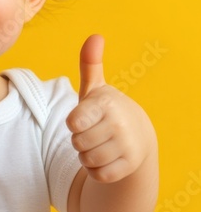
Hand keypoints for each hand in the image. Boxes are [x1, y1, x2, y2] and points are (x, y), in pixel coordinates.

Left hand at [66, 35, 154, 182]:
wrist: (137, 134)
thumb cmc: (105, 109)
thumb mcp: (95, 87)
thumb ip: (89, 63)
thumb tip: (95, 36)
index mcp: (105, 104)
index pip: (74, 122)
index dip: (73, 122)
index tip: (82, 118)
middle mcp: (118, 125)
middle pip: (77, 143)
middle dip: (78, 139)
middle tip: (91, 131)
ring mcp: (126, 147)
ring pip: (86, 160)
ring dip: (85, 155)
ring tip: (96, 143)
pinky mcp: (129, 166)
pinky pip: (98, 175)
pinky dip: (95, 170)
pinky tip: (104, 157)